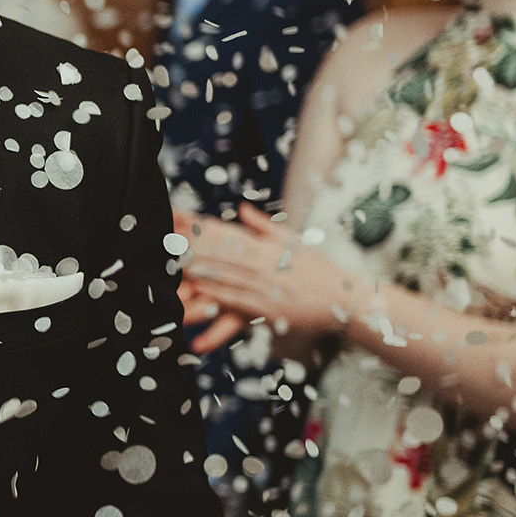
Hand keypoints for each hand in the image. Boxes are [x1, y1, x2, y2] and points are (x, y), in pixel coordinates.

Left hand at [178, 203, 360, 349]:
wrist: (342, 299)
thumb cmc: (316, 269)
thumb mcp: (293, 240)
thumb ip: (264, 225)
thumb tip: (242, 208)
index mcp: (271, 246)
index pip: (231, 235)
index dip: (205, 230)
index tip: (184, 225)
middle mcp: (267, 264)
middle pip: (225, 253)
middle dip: (198, 247)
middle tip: (173, 242)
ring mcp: (267, 286)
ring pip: (229, 274)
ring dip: (203, 267)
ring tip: (180, 263)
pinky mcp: (269, 308)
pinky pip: (239, 298)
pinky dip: (219, 291)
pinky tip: (202, 287)